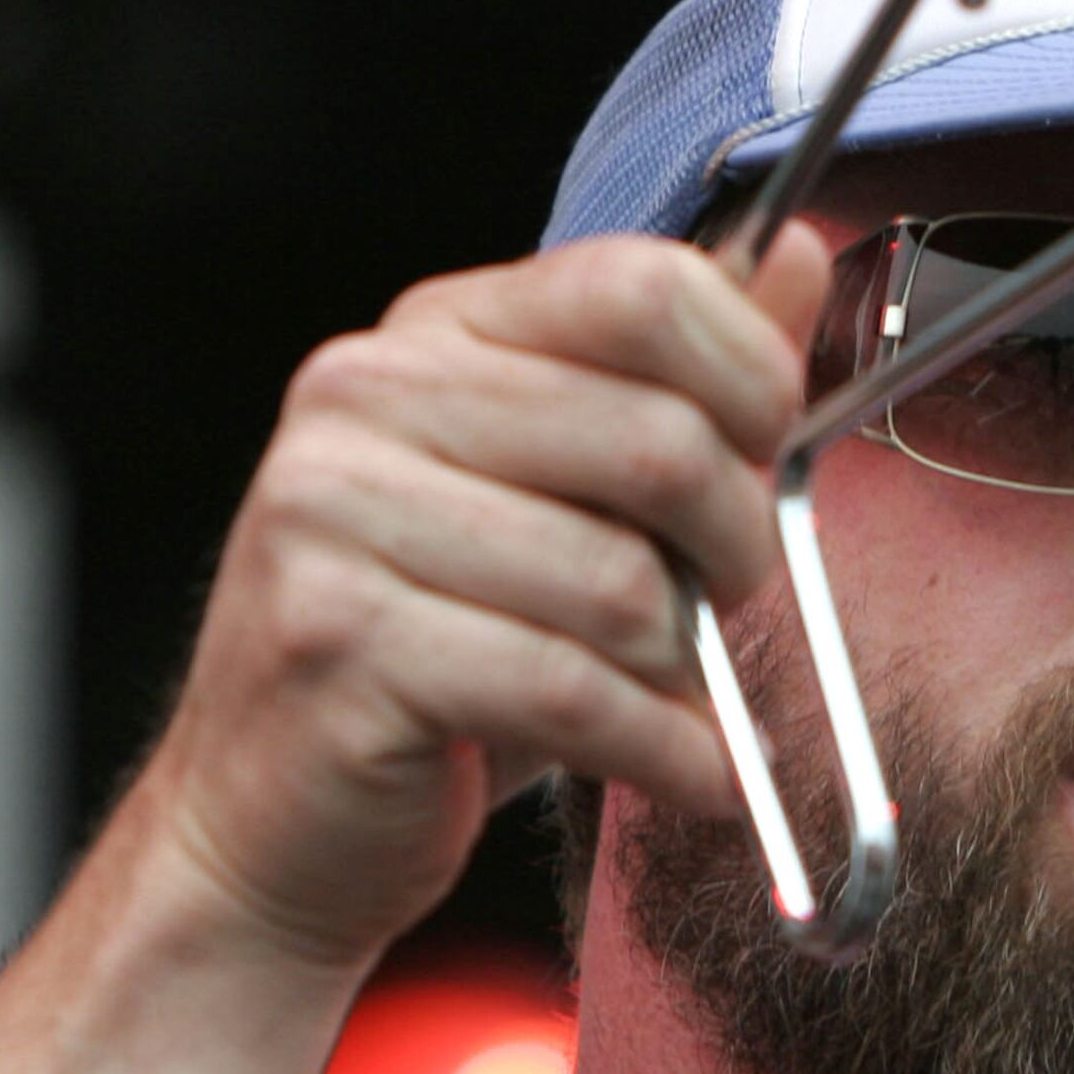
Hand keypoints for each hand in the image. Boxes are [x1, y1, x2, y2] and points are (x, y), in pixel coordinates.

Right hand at [133, 223, 832, 969]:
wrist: (272, 821)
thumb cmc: (441, 654)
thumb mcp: (566, 496)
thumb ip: (677, 376)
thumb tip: (801, 253)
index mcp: (433, 333)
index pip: (641, 288)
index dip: (752, 379)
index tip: (767, 455)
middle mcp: (366, 397)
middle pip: (657, 440)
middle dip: (737, 545)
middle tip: (728, 603)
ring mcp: (332, 515)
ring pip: (621, 583)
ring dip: (686, 666)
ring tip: (673, 696)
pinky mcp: (336, 642)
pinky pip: (568, 690)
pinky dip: (665, 749)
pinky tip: (695, 772)